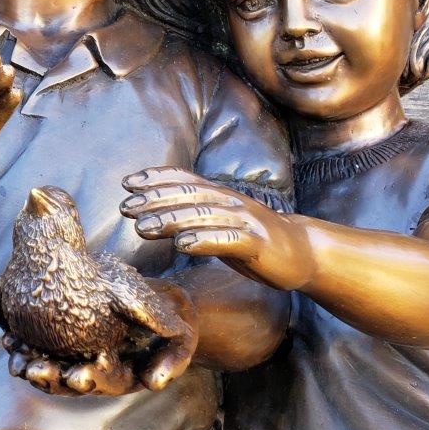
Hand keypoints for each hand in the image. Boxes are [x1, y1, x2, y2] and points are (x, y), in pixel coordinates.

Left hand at [3, 334, 190, 396]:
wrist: (161, 302)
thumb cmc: (173, 321)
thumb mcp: (181, 339)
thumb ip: (173, 360)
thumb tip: (155, 384)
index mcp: (124, 373)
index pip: (106, 381)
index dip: (92, 379)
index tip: (78, 376)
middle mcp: (99, 369)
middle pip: (72, 381)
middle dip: (53, 378)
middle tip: (34, 372)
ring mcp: (83, 356)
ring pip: (53, 368)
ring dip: (33, 366)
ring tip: (16, 361)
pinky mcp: (69, 340)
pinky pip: (44, 347)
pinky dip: (27, 346)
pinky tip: (9, 340)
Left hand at [120, 167, 314, 290]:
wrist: (302, 251)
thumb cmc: (252, 238)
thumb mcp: (218, 222)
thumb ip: (191, 216)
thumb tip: (152, 214)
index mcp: (219, 194)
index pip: (184, 178)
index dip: (156, 178)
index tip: (128, 183)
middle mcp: (230, 201)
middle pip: (188, 195)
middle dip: (155, 199)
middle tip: (126, 207)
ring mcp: (245, 220)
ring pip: (203, 216)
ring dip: (171, 220)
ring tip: (143, 227)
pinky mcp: (257, 242)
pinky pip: (227, 239)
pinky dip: (203, 240)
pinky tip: (182, 245)